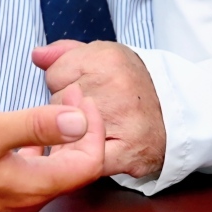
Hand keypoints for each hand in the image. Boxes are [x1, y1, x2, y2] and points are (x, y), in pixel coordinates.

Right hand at [0, 84, 104, 211]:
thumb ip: (36, 126)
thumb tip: (79, 121)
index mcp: (31, 188)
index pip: (89, 162)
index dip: (93, 126)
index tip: (80, 97)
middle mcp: (26, 201)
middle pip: (76, 167)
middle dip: (82, 127)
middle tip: (71, 95)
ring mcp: (12, 200)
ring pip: (55, 169)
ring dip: (62, 136)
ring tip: (55, 105)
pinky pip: (34, 172)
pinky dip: (42, 147)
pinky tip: (28, 130)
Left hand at [32, 40, 164, 178]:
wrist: (174, 113)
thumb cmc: (131, 84)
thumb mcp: (103, 55)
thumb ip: (65, 52)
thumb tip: (37, 54)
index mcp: (106, 58)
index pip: (54, 73)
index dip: (62, 83)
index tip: (81, 88)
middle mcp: (115, 85)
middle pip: (58, 102)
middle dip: (65, 108)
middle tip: (90, 109)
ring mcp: (121, 119)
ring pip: (67, 131)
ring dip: (71, 134)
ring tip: (90, 127)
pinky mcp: (127, 152)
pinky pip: (84, 159)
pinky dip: (81, 158)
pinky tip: (91, 148)